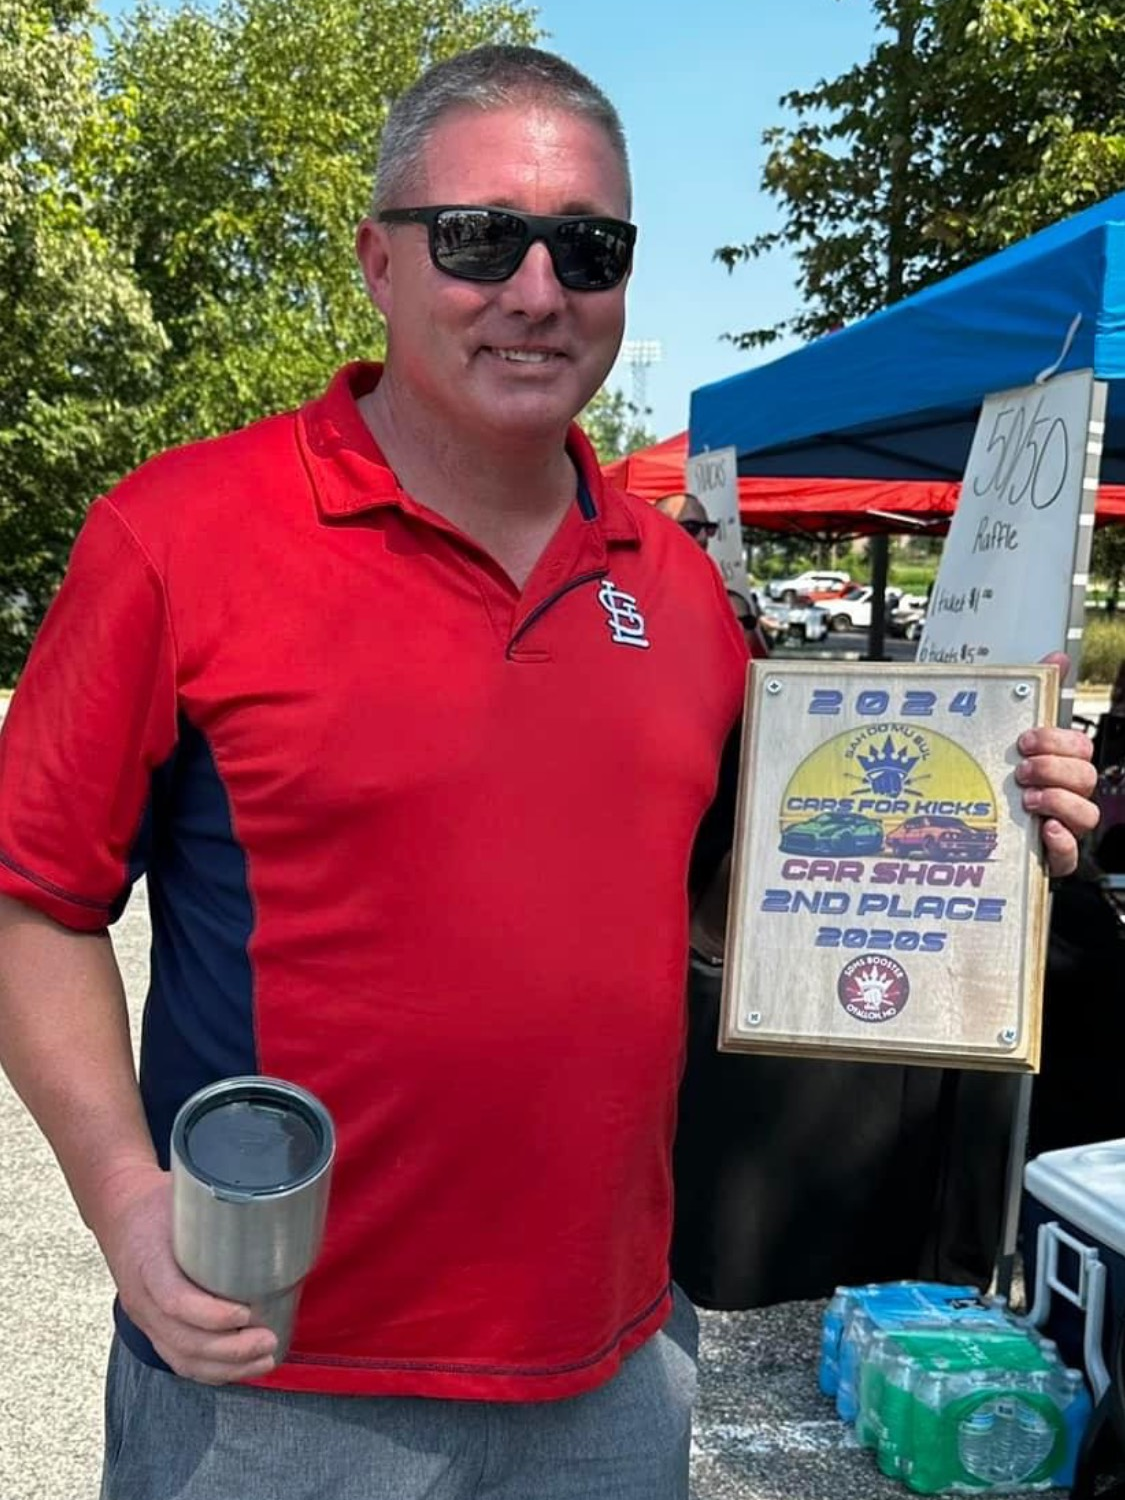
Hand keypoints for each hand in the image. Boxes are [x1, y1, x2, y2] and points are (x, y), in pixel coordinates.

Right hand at [96, 1162, 278, 1384]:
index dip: (211, 1314)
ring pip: (181, 1357)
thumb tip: (271, 1195)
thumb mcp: (181, 1193)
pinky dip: (211, 1371)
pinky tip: (241, 1369)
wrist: (120, 1213)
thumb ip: (219, 1201)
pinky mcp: (153, 1328)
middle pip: (182, 1339)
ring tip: (264, 1360)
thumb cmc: (157, 1203)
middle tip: (268, 1340)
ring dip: (226, 1367)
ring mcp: (145, 1318)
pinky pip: (178, 1359)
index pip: (174, 1299)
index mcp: (148, 1261)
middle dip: (229, 1349)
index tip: (247, 1313)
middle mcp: (142, 1298)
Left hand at [1015, 652, 1099, 878]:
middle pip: (1086, 777)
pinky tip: (1043, 830)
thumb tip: (1058, 658)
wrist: (968, 832)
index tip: (1024, 740)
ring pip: (1087, 814)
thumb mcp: (1009, 735)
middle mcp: (1067, 795)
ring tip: (1026, 799)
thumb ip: (1037, 696)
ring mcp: (1063, 826)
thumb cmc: (1000, 780)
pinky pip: (1070, 855)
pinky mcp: (1051, 858)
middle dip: (1054, 768)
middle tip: (1021, 769)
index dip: (1057, 740)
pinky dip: (1060, 841)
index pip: (1080, 747)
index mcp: (1060, 765)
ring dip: (1058, 801)